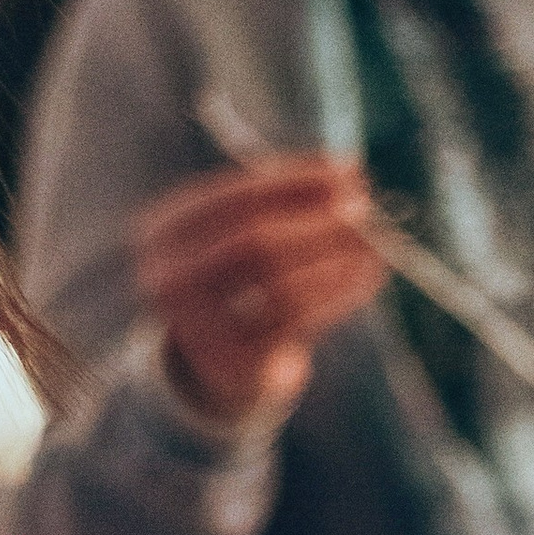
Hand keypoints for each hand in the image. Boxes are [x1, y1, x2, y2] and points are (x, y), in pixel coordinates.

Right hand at [137, 156, 385, 426]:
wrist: (218, 364)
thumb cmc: (237, 281)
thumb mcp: (242, 232)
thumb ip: (285, 201)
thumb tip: (348, 173)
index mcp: (161, 232)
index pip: (231, 196)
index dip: (294, 181)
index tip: (347, 169)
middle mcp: (167, 280)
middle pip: (253, 240)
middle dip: (317, 222)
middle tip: (364, 209)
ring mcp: (195, 328)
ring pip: (279, 284)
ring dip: (334, 259)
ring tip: (372, 244)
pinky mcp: (233, 364)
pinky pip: (297, 320)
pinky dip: (338, 293)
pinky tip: (364, 275)